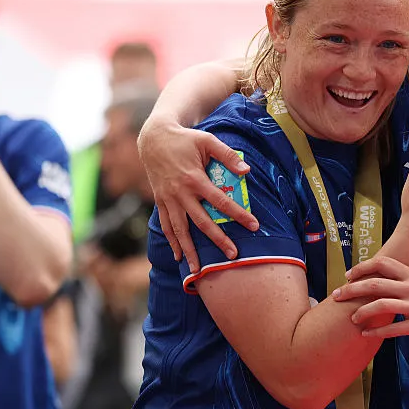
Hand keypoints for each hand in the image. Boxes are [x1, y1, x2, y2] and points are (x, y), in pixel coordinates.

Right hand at [138, 116, 257, 269]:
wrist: (154, 138)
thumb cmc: (185, 139)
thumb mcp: (208, 140)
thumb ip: (228, 155)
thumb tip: (247, 170)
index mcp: (194, 178)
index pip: (220, 201)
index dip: (237, 214)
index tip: (254, 225)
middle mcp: (180, 193)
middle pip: (201, 221)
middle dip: (217, 239)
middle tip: (233, 255)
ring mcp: (168, 199)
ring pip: (180, 230)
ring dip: (190, 250)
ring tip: (198, 270)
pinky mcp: (160, 202)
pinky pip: (165, 225)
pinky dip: (172, 242)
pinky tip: (179, 257)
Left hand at [333, 256, 408, 342]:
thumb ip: (408, 280)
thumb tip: (388, 279)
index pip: (384, 264)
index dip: (363, 267)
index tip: (348, 275)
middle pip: (376, 283)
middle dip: (352, 289)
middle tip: (337, 296)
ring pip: (383, 305)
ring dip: (362, 312)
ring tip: (351, 319)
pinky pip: (395, 328)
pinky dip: (377, 331)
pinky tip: (366, 334)